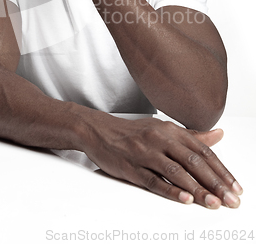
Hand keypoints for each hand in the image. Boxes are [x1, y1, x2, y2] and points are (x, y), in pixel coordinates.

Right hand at [83, 116, 242, 208]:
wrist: (98, 130)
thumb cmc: (132, 132)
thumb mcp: (163, 128)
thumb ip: (192, 135)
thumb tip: (218, 135)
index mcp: (170, 130)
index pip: (202, 150)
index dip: (221, 170)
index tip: (234, 186)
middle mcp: (160, 138)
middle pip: (193, 161)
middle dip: (215, 182)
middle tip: (230, 200)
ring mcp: (145, 152)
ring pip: (175, 172)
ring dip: (196, 189)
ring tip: (213, 203)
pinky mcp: (131, 167)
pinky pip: (153, 180)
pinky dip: (170, 190)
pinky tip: (184, 199)